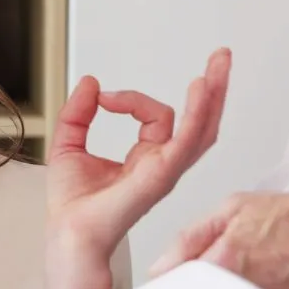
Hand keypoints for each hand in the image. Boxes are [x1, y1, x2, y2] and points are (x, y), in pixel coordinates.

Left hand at [47, 48, 230, 256]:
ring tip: (220, 64)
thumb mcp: (69, 144)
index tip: (104, 98)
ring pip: (203, 128)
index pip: (156, 117)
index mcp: (146, 159)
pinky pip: (187, 140)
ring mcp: (166, 170)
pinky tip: (201, 89)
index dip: (132, 99)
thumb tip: (91, 83)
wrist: (68, 231)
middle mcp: (162, 164)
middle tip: (220, 57)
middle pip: (199, 122)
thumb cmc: (72, 204)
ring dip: (214, 94)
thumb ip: (79, 113)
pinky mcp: (161, 174)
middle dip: (213, 88)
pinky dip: (197, 113)